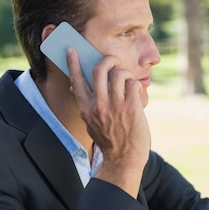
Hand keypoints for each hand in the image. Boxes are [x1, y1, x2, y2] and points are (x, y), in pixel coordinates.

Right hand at [67, 47, 149, 196]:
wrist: (124, 159)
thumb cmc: (109, 140)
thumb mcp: (91, 123)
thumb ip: (87, 105)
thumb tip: (77, 86)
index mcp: (86, 108)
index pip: (76, 79)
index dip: (73, 62)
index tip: (71, 49)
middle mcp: (98, 105)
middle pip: (100, 68)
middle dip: (109, 59)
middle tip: (114, 61)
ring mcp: (115, 106)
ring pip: (119, 73)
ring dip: (126, 74)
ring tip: (128, 84)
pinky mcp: (132, 107)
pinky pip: (134, 84)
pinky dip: (137, 86)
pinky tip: (137, 94)